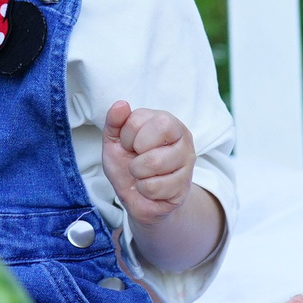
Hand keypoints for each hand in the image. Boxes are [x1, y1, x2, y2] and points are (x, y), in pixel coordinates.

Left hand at [101, 102, 194, 226]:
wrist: (138, 197)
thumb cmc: (128, 164)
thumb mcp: (114, 141)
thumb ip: (114, 122)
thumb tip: (121, 104)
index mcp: (164, 120)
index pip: (139, 118)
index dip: (126, 135)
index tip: (129, 146)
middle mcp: (182, 135)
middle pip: (160, 127)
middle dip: (138, 150)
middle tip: (138, 158)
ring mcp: (187, 159)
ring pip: (155, 161)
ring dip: (138, 173)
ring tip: (143, 174)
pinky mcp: (186, 184)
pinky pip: (155, 186)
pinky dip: (144, 190)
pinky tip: (151, 188)